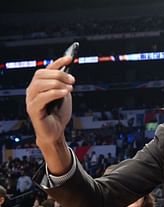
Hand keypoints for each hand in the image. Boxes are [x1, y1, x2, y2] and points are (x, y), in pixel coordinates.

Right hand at [25, 56, 74, 174]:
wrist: (55, 132)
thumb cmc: (59, 114)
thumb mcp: (64, 96)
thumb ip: (64, 85)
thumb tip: (70, 73)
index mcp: (39, 85)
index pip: (46, 69)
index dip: (57, 62)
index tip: (70, 58)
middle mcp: (32, 90)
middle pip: (41, 74)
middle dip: (59, 75)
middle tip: (73, 80)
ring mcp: (31, 99)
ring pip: (40, 84)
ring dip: (57, 83)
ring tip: (70, 88)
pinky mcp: (32, 109)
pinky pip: (41, 97)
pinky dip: (54, 93)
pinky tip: (65, 93)